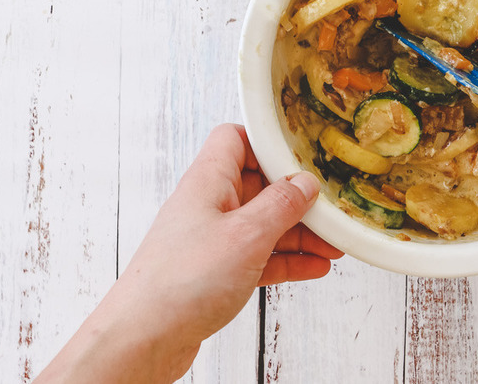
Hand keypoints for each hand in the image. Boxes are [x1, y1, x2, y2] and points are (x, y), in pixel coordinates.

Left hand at [36, 124, 342, 382]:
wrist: (144, 338)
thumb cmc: (181, 282)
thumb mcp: (246, 235)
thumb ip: (281, 205)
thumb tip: (305, 184)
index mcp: (208, 182)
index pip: (236, 140)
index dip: (268, 143)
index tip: (304, 155)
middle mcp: (208, 206)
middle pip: (259, 186)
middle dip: (297, 198)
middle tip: (330, 209)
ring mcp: (211, 240)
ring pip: (263, 225)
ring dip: (298, 234)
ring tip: (333, 245)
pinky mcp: (214, 272)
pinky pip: (258, 257)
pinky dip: (286, 260)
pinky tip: (313, 268)